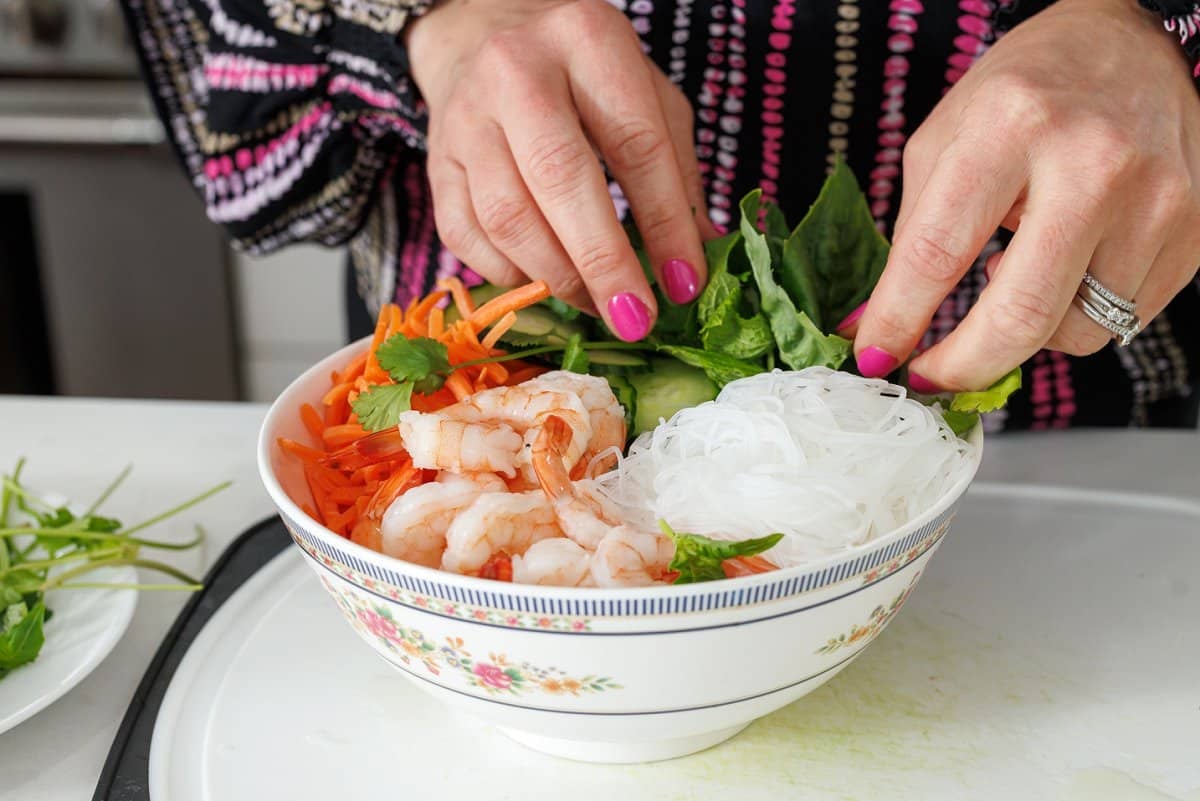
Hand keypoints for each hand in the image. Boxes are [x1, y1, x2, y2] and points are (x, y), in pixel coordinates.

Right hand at [406, 0, 714, 340]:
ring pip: (507, 216)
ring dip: (557, 276)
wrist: (482, 36)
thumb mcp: (645, 96)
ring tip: (595, 305)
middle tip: (634, 317)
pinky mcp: (437, 162)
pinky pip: (467, 236)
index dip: (665, 222)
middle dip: (603, 262)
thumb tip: (700, 259)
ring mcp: (466, 117)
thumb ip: (677, 172)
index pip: (635, 143)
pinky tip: (544, 282)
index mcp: (587, 39)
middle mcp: (517, 70)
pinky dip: (511, 274)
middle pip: (561, 178)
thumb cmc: (581, 76)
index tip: (684, 283)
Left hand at [851, 0, 1199, 389]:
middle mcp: (1093, 162)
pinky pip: (1122, 319)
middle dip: (962, 367)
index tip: (873, 359)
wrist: (1132, 43)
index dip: (897, 320)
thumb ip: (910, 235)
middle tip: (929, 378)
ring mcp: (1156, 199)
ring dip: (1026, 334)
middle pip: (1021, 315)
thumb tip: (874, 330)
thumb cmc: (1025, 93)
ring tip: (1014, 279)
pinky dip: (1077, 314)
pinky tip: (1065, 265)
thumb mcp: (945, 140)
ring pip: (1075, 332)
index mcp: (1011, 127)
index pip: (937, 252)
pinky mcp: (1193, 229)